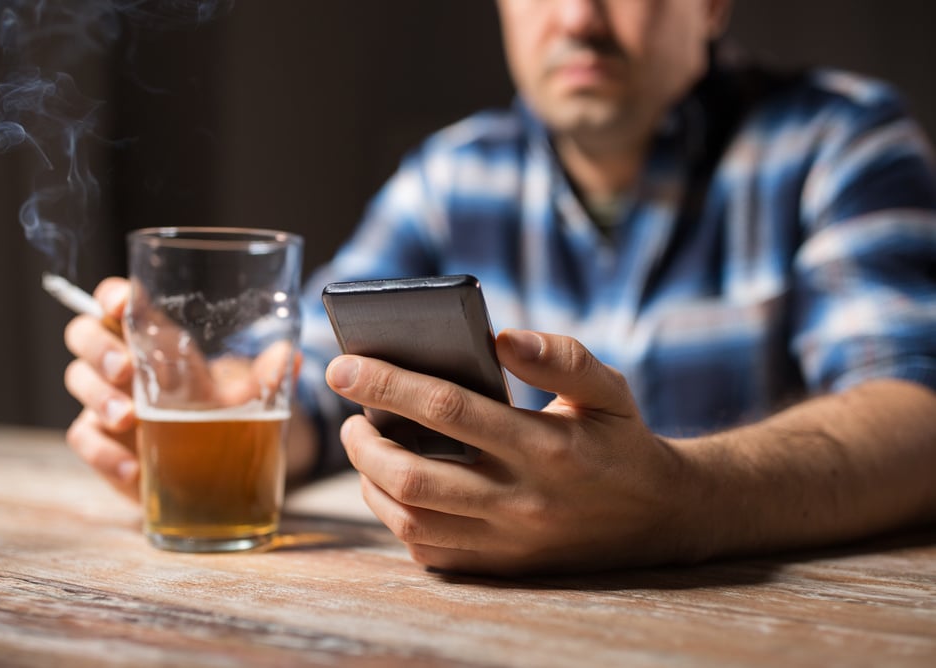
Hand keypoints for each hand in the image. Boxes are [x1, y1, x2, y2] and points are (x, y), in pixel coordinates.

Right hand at [64, 278, 309, 499]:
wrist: (214, 466)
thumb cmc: (222, 412)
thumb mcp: (248, 394)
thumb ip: (267, 375)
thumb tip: (290, 356)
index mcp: (150, 336)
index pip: (115, 301)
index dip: (112, 296)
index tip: (126, 302)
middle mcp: (121, 362)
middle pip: (83, 334)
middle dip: (99, 348)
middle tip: (127, 369)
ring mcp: (106, 400)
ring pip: (78, 381)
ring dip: (98, 397)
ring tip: (129, 418)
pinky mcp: (102, 442)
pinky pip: (84, 438)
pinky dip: (103, 452)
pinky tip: (133, 466)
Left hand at [325, 329, 691, 575]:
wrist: (659, 518)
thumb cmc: (622, 440)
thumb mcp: (608, 388)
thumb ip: (560, 356)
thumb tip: (500, 338)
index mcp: (547, 446)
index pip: (448, 409)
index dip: (387, 385)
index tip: (342, 366)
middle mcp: (522, 500)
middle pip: (414, 476)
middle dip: (363, 444)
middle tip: (349, 418)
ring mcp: (508, 541)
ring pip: (412, 521)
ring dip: (371, 483)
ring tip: (365, 449)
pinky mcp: (501, 567)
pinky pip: (429, 552)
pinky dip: (397, 520)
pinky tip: (394, 489)